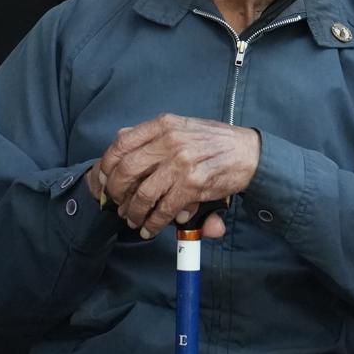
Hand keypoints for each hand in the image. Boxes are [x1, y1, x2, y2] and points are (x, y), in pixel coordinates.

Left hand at [94, 115, 260, 238]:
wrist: (249, 151)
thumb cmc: (214, 141)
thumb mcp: (182, 126)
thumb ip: (152, 133)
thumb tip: (121, 138)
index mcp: (164, 125)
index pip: (122, 143)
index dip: (108, 164)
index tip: (104, 179)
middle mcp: (170, 141)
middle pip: (127, 170)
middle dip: (117, 193)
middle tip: (118, 205)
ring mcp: (182, 162)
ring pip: (144, 194)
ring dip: (134, 213)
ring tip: (134, 221)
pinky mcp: (193, 184)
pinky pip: (165, 209)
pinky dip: (154, 223)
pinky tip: (150, 228)